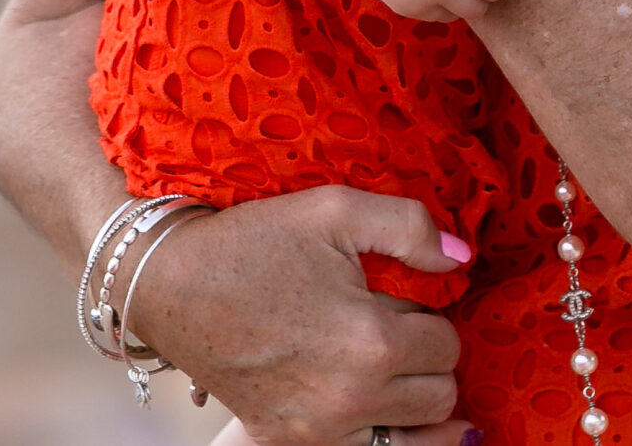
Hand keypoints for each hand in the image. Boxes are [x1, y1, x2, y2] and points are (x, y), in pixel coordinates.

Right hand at [123, 185, 478, 445]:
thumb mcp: (335, 209)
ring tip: (375, 361)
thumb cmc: (252, 242)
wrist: (169, 282)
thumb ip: (411, 228)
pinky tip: (354, 392)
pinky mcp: (287, 442)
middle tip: (388, 327)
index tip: (399, 300)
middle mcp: (350, 399)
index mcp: (370, 342)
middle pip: (439, 397)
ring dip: (403, 397)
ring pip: (409, 433)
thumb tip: (462, 259)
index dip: (431, 317)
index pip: (448, 347)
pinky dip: (369, 424)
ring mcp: (318, 430)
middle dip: (424, 360)